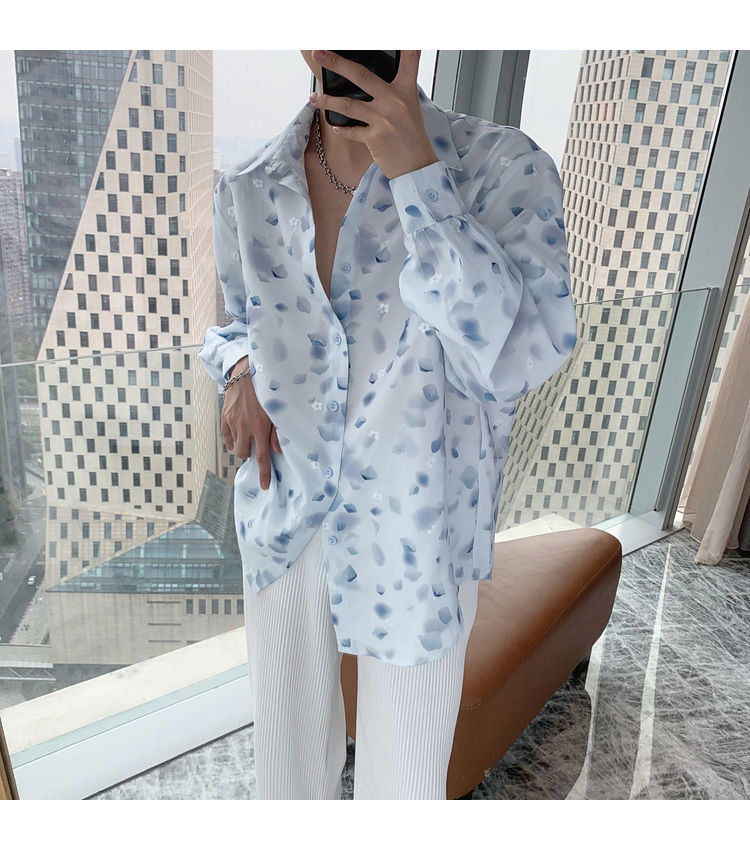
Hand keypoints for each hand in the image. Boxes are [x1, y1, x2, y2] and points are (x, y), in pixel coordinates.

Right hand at [221, 357, 281, 490]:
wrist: (248, 371)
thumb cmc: (267, 390)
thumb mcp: (277, 411)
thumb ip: (277, 432)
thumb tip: (278, 451)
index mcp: (260, 428)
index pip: (261, 457)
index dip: (263, 474)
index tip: (264, 486)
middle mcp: (245, 427)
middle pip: (243, 454)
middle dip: (248, 455)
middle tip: (255, 446)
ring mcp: (232, 422)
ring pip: (234, 445)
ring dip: (241, 445)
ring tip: (248, 434)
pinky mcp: (225, 415)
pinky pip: (226, 436)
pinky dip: (231, 439)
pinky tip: (236, 436)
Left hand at [308, 50, 438, 179]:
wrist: (417, 166)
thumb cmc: (412, 137)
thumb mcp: (409, 107)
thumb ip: (393, 91)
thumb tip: (369, 81)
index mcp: (406, 90)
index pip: (409, 59)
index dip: (405, 44)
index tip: (398, 35)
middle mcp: (395, 102)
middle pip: (361, 76)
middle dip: (337, 63)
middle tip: (319, 54)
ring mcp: (384, 120)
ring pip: (349, 105)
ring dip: (328, 101)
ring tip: (314, 97)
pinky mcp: (375, 138)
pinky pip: (351, 131)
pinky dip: (342, 129)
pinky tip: (335, 127)